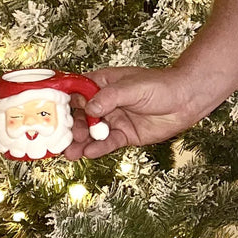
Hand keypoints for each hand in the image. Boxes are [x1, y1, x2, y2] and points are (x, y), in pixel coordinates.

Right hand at [64, 67, 202, 159]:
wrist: (186, 100)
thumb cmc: (160, 85)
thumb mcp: (133, 87)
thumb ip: (110, 97)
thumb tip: (90, 109)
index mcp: (102, 83)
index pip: (77, 92)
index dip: (64, 103)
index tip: (50, 114)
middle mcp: (104, 103)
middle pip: (80, 116)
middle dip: (71, 128)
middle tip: (67, 138)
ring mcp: (113, 120)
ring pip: (91, 132)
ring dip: (80, 142)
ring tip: (71, 153)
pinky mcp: (124, 135)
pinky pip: (108, 143)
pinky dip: (98, 148)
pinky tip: (89, 153)